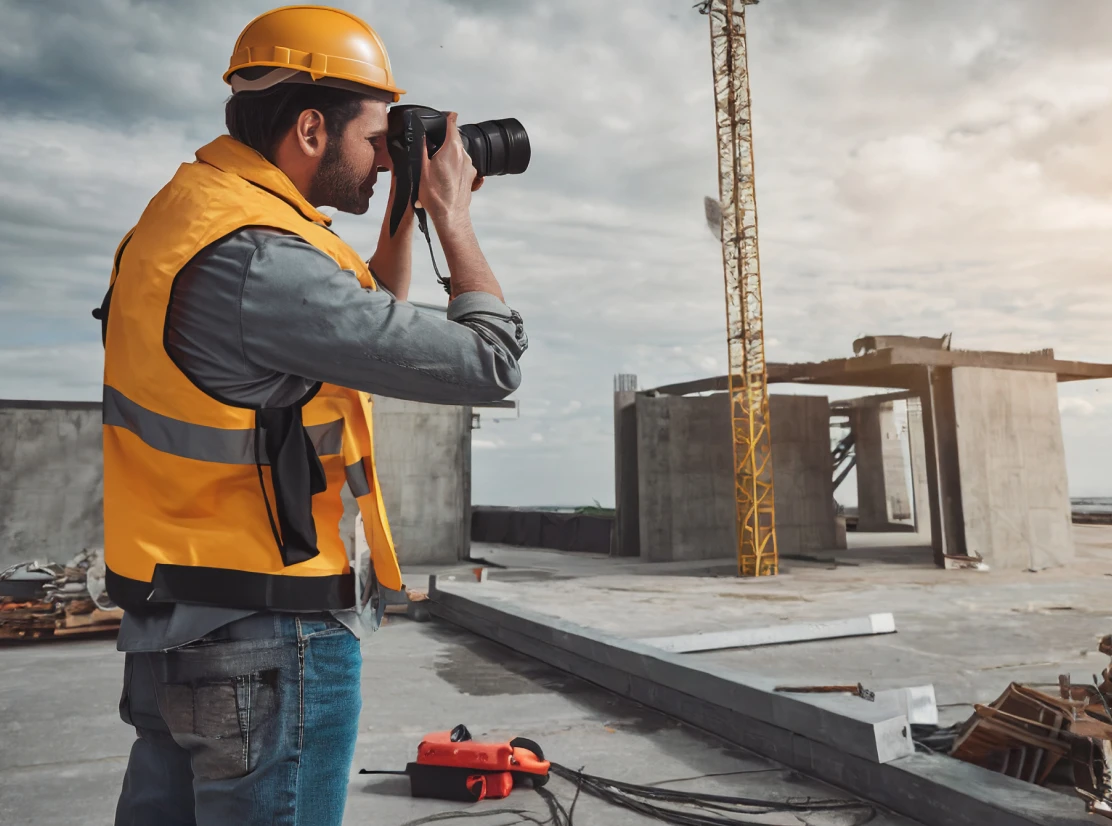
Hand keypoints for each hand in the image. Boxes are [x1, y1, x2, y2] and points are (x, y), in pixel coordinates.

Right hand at [416, 112, 476, 230]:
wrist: (451, 217)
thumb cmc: (436, 197)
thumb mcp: (421, 168)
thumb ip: (422, 148)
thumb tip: (420, 135)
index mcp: (452, 149)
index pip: (452, 123)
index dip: (447, 117)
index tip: (445, 115)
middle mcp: (464, 156)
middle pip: (454, 139)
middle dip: (443, 141)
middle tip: (430, 148)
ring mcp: (469, 167)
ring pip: (457, 154)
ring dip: (447, 156)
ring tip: (434, 169)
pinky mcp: (471, 177)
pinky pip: (461, 166)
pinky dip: (451, 168)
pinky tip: (442, 179)